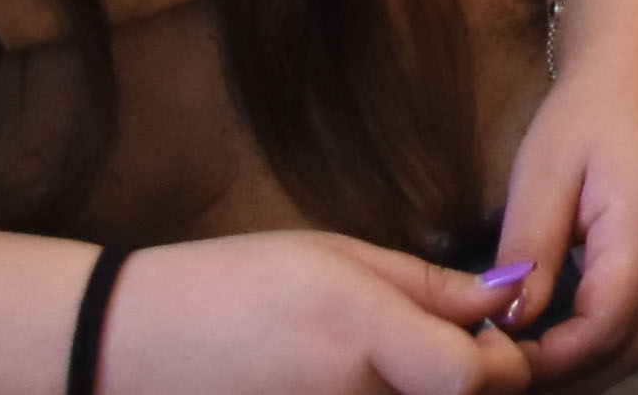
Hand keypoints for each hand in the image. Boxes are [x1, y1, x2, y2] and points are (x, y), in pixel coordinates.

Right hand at [97, 231, 537, 394]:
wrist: (133, 345)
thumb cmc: (232, 285)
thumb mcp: (336, 256)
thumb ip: (428, 286)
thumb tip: (504, 296)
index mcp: (362, 337)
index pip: (473, 376)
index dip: (501, 357)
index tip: (490, 331)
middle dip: (477, 381)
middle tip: (456, 346)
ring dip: (431, 392)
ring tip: (398, 362)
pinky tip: (362, 383)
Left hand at [491, 0, 637, 379]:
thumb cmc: (590, 117)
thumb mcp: (543, 172)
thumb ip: (531, 249)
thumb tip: (510, 321)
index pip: (601, 329)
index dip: (545, 360)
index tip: (491, 356)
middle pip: (624, 356)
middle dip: (560, 378)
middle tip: (497, 373)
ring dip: (582, 374)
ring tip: (521, 368)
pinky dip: (605, 357)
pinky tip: (560, 352)